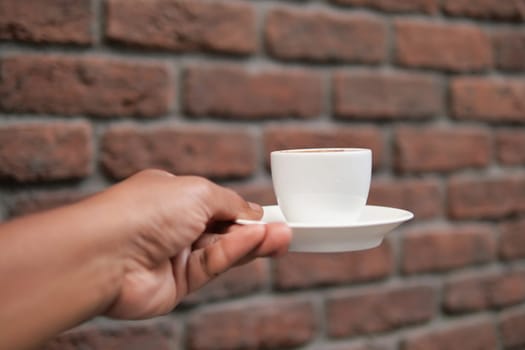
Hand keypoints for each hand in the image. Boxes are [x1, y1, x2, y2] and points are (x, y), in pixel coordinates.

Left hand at [100, 169, 290, 318]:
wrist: (105, 254)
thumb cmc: (142, 211)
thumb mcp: (198, 191)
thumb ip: (231, 203)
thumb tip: (253, 213)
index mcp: (173, 196)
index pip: (216, 203)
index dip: (243, 210)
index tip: (270, 215)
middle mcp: (173, 225)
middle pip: (224, 229)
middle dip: (254, 229)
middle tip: (285, 230)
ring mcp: (175, 254)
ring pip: (223, 250)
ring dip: (252, 243)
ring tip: (282, 236)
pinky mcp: (178, 282)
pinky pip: (213, 265)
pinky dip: (234, 254)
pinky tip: (257, 243)